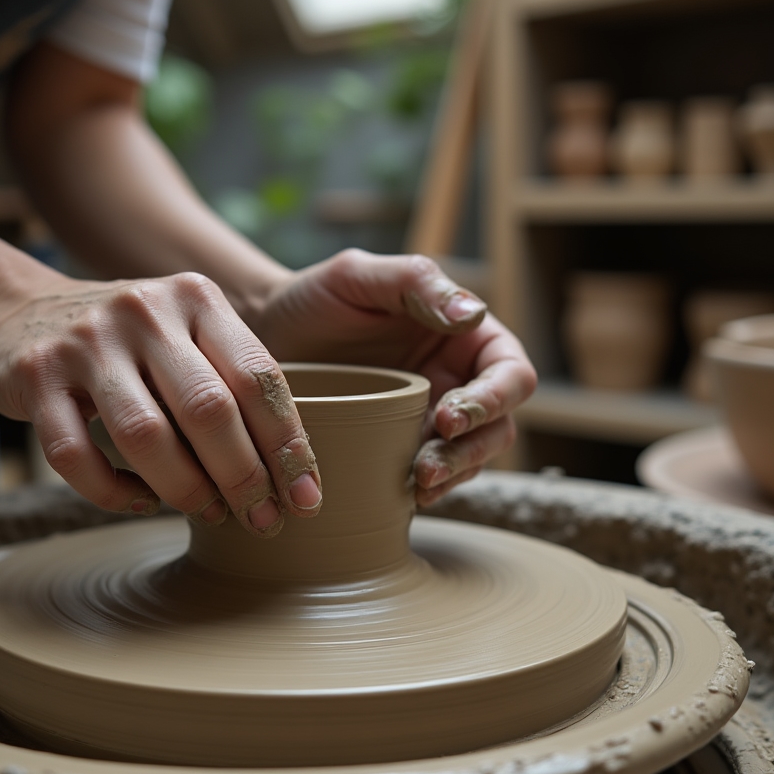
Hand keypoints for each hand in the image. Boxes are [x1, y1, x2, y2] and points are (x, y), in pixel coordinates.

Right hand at [0, 273, 322, 536]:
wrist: (18, 310)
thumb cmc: (130, 341)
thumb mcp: (186, 333)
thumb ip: (231, 380)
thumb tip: (291, 471)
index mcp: (196, 298)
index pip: (257, 375)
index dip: (287, 443)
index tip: (306, 495)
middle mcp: (145, 311)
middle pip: (209, 409)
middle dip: (244, 477)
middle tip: (263, 519)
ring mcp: (87, 342)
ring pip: (145, 437)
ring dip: (186, 490)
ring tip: (210, 512)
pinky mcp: (36, 377)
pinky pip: (76, 455)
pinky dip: (113, 491)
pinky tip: (142, 501)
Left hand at [248, 250, 537, 505]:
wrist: (263, 337)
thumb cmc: (313, 298)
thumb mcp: (358, 276)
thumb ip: (416, 284)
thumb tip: (474, 315)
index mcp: (465, 335)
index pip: (510, 372)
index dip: (494, 399)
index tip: (449, 416)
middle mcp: (458, 379)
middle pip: (499, 425)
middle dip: (472, 449)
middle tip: (427, 464)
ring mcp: (431, 418)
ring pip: (472, 458)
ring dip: (454, 475)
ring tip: (418, 484)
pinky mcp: (401, 448)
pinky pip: (431, 477)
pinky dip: (427, 490)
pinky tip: (405, 496)